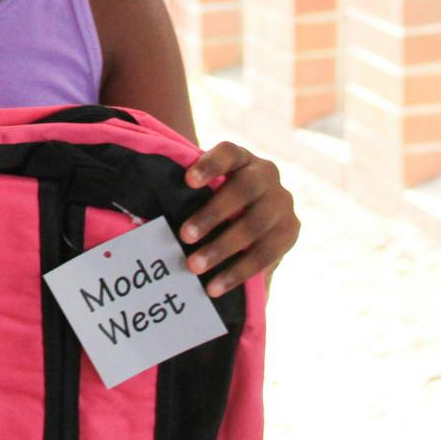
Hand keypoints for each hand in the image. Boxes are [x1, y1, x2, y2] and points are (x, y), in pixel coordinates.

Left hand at [178, 142, 298, 298]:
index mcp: (242, 158)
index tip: (187, 180)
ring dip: (222, 248)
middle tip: (184, 236)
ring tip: (194, 267)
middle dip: (212, 214)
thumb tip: (150, 213)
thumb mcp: (210, 189)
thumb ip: (192, 193)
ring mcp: (282, 202)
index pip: (228, 152)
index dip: (210, 164)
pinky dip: (237, 273)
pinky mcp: (291, 230)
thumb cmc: (218, 200)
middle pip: (242, 190)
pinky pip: (266, 254)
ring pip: (253, 225)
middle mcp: (267, 174)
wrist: (258, 214)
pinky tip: (214, 287)